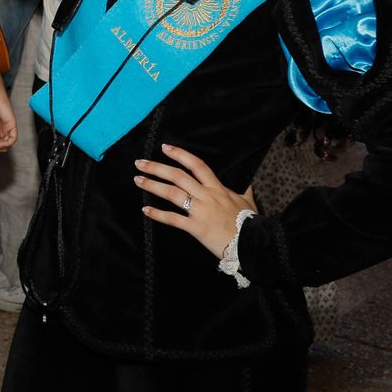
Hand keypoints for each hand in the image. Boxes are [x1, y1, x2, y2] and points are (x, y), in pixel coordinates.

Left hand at [135, 143, 258, 257]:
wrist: (254, 244)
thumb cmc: (251, 223)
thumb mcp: (248, 202)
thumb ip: (244, 191)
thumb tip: (249, 182)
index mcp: (217, 188)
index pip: (197, 165)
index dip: (180, 154)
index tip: (164, 147)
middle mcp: (207, 196)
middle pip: (178, 176)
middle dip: (157, 167)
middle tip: (139, 163)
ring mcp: (201, 211)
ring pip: (173, 193)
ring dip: (153, 185)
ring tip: (138, 180)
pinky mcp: (197, 228)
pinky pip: (174, 219)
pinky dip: (158, 214)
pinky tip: (146, 210)